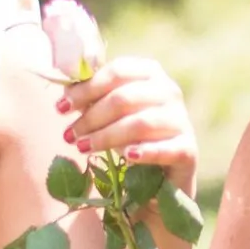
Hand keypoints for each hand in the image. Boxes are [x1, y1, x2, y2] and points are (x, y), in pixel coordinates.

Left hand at [61, 56, 196, 178]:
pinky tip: (127, 157)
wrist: (161, 177)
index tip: (61, 107)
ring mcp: (181, 120)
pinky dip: (145, 152)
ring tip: (83, 148)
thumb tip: (67, 88)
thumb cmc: (129, 136)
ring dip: (106, 136)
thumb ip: (92, 97)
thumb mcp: (109, 113)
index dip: (86, 89)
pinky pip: (166, 148)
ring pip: (140, 123)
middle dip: (91, 117)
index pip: (118, 71)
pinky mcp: (188, 150)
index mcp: (150, 74)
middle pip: (124, 98)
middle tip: (68, 134)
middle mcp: (170, 92)